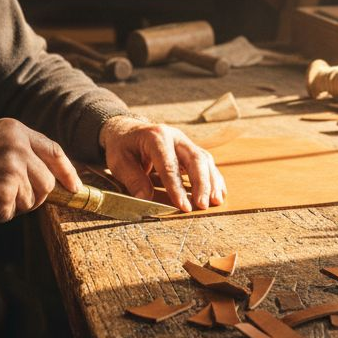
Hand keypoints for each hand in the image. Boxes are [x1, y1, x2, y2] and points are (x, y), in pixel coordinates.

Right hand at [0, 118, 81, 221]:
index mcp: (14, 130)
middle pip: (48, 183)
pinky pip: (11, 214)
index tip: (74, 187)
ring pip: (32, 202)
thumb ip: (17, 152)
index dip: (67, 172)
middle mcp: (18, 148)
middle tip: (6, 197)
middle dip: (34, 196)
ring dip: (11, 206)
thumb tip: (46, 178)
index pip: (54, 151)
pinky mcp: (4, 194)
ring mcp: (13, 171)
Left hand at [98, 116, 225, 212]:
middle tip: (203, 206)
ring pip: (204, 160)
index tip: (183, 207)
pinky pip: (206, 162)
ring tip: (216, 202)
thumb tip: (145, 199)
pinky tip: (218, 193)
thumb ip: (133, 179)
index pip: (169, 165)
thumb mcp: (119, 162)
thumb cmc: (122, 147)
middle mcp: (175, 136)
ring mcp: (185, 142)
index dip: (177, 188)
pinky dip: (214, 178)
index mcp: (156, 137)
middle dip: (202, 184)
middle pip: (195, 159)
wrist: (127, 130)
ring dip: (212, 182)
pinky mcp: (190, 149)